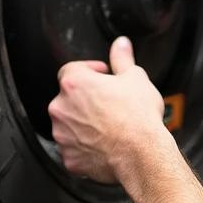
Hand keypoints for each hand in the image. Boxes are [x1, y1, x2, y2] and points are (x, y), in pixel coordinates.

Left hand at [48, 37, 167, 184]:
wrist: (141, 154)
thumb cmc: (138, 116)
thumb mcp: (135, 78)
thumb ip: (122, 59)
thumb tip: (121, 44)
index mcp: (74, 83)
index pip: (72, 69)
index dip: (89, 71)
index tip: (102, 77)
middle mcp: (61, 107)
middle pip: (69, 98)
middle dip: (86, 100)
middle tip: (110, 104)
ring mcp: (62, 135)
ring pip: (70, 125)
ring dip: (84, 123)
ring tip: (109, 126)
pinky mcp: (69, 158)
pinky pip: (74, 149)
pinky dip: (85, 147)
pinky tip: (105, 144)